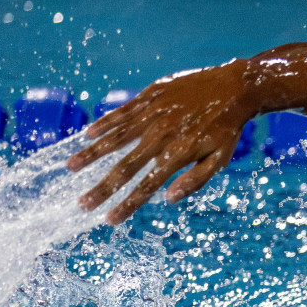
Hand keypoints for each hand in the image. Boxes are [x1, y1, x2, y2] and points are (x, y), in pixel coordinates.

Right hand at [67, 59, 254, 223]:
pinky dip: (104, 123)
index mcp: (178, 154)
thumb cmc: (227, 128)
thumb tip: (168, 199)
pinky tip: (87, 134)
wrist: (235, 87)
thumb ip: (194, 180)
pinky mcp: (150, 95)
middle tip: (82, 204)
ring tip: (71, 167)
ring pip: (116, 137)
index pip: (146, 186)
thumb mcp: (219, 159)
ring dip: (92, 154)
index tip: (109, 219)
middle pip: (125, 167)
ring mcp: (153, 114)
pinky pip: (122, 112)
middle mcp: (161, 135)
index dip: (126, 204)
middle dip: (102, 188)